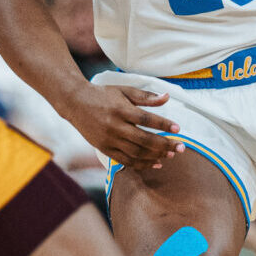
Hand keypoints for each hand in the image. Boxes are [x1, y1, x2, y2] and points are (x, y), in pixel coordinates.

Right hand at [62, 83, 180, 168]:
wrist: (75, 103)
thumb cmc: (103, 95)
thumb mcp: (124, 91)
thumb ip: (146, 96)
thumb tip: (167, 97)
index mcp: (121, 109)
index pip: (146, 119)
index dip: (163, 125)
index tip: (178, 129)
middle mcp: (114, 126)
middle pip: (143, 139)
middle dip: (164, 145)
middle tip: (181, 148)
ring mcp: (109, 139)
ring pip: (136, 153)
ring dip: (155, 156)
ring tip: (170, 155)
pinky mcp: (104, 149)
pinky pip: (125, 161)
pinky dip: (141, 164)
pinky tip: (155, 164)